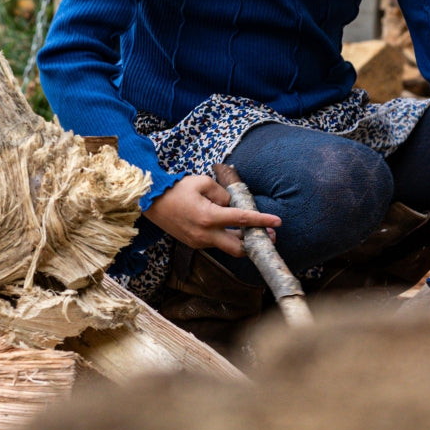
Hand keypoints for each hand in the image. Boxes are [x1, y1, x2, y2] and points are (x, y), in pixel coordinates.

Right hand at [143, 174, 280, 257]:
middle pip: (237, 248)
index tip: (277, 221)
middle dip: (255, 244)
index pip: (242, 220)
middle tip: (269, 235)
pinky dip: (226, 236)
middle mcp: (205, 234)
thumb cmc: (175, 189)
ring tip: (253, 230)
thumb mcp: (201, 182)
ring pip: (227, 246)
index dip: (262, 221)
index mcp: (209, 217)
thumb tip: (230, 203)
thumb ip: (221, 193)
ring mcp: (198, 242)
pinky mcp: (193, 243)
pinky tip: (231, 228)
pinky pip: (215, 242)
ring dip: (241, 240)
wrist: (151, 202)